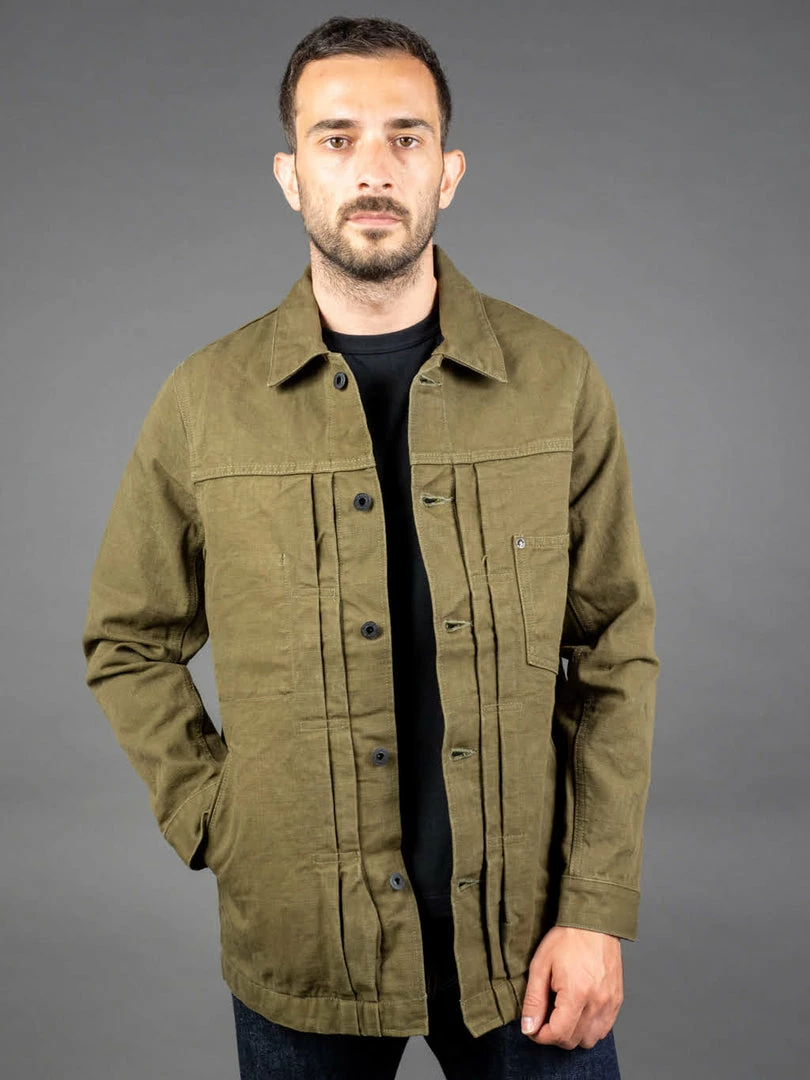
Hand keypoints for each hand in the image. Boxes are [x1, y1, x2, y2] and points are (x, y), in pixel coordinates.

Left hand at [520, 925, 622, 1048]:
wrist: (594, 922)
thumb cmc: (567, 939)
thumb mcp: (541, 965)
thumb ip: (534, 1000)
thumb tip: (529, 1027)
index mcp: (577, 993)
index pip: (559, 1034)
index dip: (541, 1036)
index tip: (533, 1027)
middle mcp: (597, 1002)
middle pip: (574, 1041)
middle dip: (555, 1035)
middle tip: (545, 1018)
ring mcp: (610, 1003)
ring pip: (590, 1039)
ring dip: (573, 1034)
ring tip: (562, 1013)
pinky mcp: (617, 1000)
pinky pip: (604, 1029)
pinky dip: (589, 1028)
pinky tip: (579, 1011)